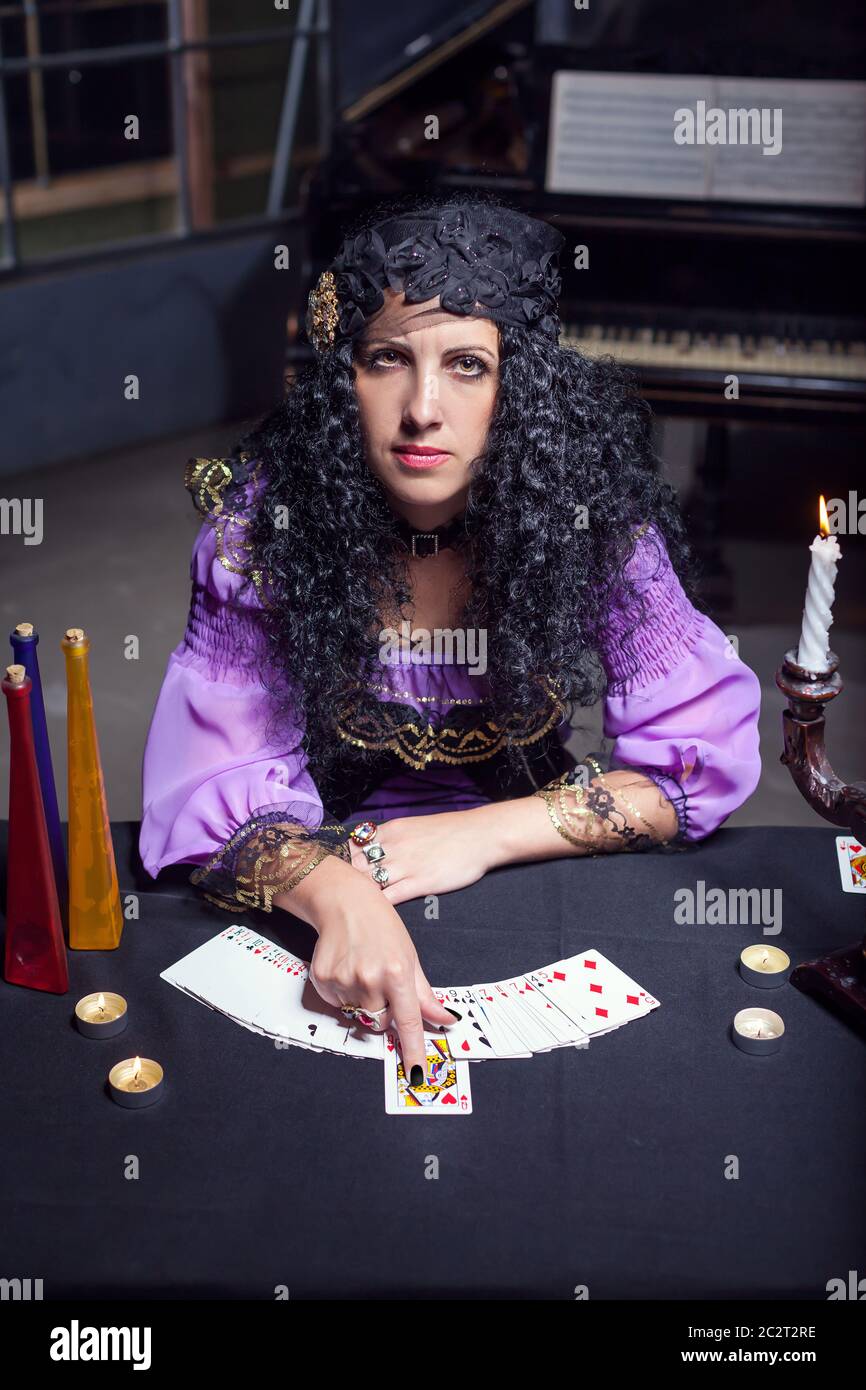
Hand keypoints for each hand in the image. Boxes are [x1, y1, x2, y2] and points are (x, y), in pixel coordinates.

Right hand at [307, 872, 455, 1082]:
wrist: (344, 902)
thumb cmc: (382, 927)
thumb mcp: (410, 957)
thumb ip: (425, 995)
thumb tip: (446, 1019)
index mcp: (397, 973)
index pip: (409, 1022)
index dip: (413, 1051)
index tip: (416, 1075)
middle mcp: (370, 979)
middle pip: (380, 1023)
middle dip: (384, 1012)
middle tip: (381, 983)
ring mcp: (344, 980)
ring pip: (358, 1015)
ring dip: (362, 1002)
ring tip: (363, 970)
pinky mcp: (323, 980)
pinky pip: (337, 1004)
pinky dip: (343, 994)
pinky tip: (347, 969)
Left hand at [348, 811, 490, 903]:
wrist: (481, 835)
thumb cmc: (451, 831)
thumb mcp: (415, 825)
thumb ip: (393, 837)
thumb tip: (375, 847)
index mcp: (391, 830)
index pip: (354, 846)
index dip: (345, 861)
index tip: (344, 872)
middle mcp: (393, 846)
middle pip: (356, 866)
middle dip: (348, 881)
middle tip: (343, 895)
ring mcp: (405, 865)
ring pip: (369, 882)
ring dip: (361, 896)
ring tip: (354, 908)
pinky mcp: (420, 883)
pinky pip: (390, 897)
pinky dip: (379, 906)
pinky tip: (374, 914)